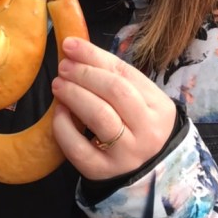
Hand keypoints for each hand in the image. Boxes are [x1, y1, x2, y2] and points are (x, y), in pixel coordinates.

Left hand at [51, 37, 176, 179]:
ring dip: (75, 94)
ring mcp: (126, 154)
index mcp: (159, 106)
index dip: (95, 56)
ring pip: (100, 116)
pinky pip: (79, 149)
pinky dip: (64, 127)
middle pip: (115, 91)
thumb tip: (78, 51)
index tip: (70, 44)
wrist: (150, 173)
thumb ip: (116, 78)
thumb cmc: (140, 127)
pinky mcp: (103, 173)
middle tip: (63, 66)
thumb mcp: (141, 101)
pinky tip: (59, 112)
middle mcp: (147, 130)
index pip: (125, 73)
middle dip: (84, 74)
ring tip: (58, 84)